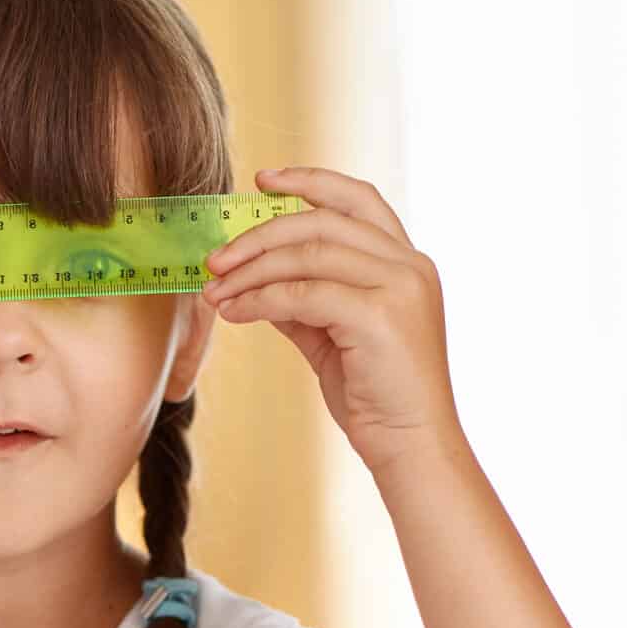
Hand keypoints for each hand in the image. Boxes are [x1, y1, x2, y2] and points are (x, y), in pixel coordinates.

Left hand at [199, 166, 459, 473]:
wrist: (411, 446)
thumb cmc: (376, 397)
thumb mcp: (334, 337)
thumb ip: (303, 302)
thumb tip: (254, 280)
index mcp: (406, 262)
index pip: (358, 199)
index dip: (310, 181)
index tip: (262, 181)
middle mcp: (409, 265)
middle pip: (322, 222)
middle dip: (259, 236)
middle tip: (216, 260)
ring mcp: (399, 287)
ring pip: (309, 254)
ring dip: (252, 271)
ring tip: (216, 292)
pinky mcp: (381, 316)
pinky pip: (304, 294)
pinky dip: (260, 300)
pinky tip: (235, 313)